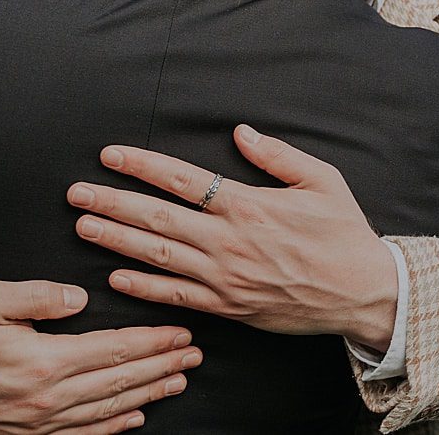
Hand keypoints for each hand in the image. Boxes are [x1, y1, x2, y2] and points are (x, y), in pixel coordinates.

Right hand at [0, 281, 196, 434]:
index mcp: (42, 362)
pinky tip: (135, 416)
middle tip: (196, 354)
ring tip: (179, 380)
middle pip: (118, 381)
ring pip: (106, 408)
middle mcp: (44, 398)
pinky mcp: (25, 433)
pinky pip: (80, 433)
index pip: (113, 349)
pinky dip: (113, 425)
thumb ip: (37, 295)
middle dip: (161, 366)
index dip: (152, 341)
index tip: (182, 332)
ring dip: (147, 393)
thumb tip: (80, 297)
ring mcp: (36, 422)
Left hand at [74, 126, 398, 347]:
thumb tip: (241, 133)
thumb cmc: (344, 233)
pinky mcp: (225, 306)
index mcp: (249, 205)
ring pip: (157, 255)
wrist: (360, 291)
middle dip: (112, 203)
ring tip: (83, 227)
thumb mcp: (322, 180)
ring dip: (116, 240)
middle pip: (158, 217)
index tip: (111, 156)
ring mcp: (223, 277)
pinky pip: (175, 295)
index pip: (183, 180)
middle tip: (77, 192)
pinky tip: (115, 275)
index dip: (143, 166)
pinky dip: (142, 286)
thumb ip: (278, 155)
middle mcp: (229, 241)